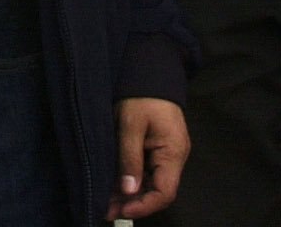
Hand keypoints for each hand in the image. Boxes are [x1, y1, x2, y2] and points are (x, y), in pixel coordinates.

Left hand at [106, 97, 187, 219]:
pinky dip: (131, 180)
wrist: (150, 70)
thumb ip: (130, 158)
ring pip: (150, 183)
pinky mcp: (157, 148)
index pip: (165, 192)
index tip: (120, 211)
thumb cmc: (141, 95)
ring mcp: (167, 153)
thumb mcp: (130, 125)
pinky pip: (146, 171)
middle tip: (105, 210)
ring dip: (130, 194)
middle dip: (132, 203)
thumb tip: (128, 191)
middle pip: (157, 191)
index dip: (144, 206)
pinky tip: (113, 185)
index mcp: (173, 152)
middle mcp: (174, 157)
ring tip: (105, 201)